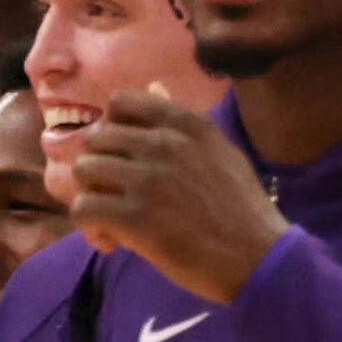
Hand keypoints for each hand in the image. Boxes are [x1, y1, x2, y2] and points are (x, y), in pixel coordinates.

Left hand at [64, 88, 280, 302]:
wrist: (258, 255)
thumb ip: (181, 122)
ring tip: (113, 222)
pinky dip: (91, 229)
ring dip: (92, 197)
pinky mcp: (135, 217)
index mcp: (185, 124)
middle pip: (95, 139)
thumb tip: (154, 86)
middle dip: (98, 169)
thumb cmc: (240, 208)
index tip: (119, 157)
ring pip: (83, 171)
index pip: (120, 102)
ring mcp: (147, 179)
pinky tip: (113, 243)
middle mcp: (164, 143)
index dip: (109, 129)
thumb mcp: (219, 150)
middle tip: (114, 197)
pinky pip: (83, 209)